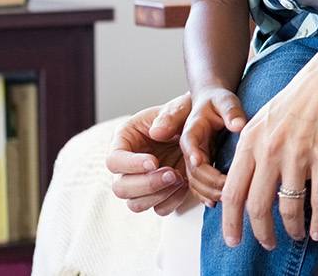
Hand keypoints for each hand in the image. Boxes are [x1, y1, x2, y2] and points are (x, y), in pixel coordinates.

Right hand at [105, 93, 195, 214]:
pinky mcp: (159, 194)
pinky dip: (172, 201)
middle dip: (147, 184)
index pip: (114, 160)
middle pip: (120, 188)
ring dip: (159, 195)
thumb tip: (155, 132)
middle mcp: (127, 165)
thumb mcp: (179, 108)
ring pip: (136, 204)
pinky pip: (159, 209)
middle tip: (172, 173)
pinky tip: (185, 184)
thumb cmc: (185, 115)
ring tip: (180, 177)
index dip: (131, 165)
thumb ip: (169, 116)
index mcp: (124, 140)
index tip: (154, 162)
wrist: (203, 129)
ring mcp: (141, 183)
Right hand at [181, 85, 247, 206]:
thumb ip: (231, 111)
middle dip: (208, 181)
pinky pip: (197, 186)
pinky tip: (217, 203)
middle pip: (192, 169)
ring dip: (208, 192)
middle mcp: (189, 148)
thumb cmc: (218, 101)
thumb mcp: (225, 100)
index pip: (189, 143)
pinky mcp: (199, 168)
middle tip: (227, 187)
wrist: (212, 104)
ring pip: (194, 182)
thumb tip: (239, 125)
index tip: (200, 162)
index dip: (193, 154)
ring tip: (227, 198)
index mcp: (192, 129)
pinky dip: (205, 195)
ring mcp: (193, 160)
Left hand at [221, 38, 317, 247]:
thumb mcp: (263, 120)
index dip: (231, 222)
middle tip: (267, 243)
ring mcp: (298, 154)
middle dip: (261, 233)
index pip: (232, 192)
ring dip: (291, 229)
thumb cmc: (299, 99)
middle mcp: (270, 150)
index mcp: (250, 141)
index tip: (233, 239)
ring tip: (294, 235)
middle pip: (257, 207)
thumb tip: (240, 183)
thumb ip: (250, 150)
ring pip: (288, 208)